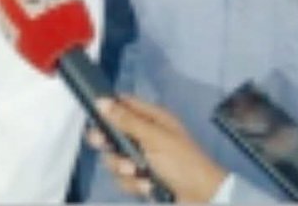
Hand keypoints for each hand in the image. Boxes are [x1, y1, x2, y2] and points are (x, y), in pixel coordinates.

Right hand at [87, 95, 226, 202]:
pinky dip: (134, 185)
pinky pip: (123, 179)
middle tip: (109, 147)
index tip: (95, 117)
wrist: (201, 198)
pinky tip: (148, 186)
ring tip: (138, 173)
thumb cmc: (183, 162)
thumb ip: (127, 121)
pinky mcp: (142, 178)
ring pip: (115, 159)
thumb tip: (103, 102)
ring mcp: (143, 158)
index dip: (108, 108)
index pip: (123, 105)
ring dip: (124, 169)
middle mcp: (145, 136)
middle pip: (113, 134)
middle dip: (110, 145)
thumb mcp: (154, 138)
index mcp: (152, 118)